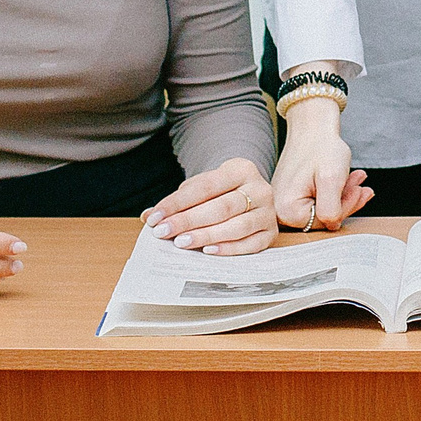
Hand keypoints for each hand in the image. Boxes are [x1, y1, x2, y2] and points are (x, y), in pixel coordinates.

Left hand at [144, 157, 278, 255]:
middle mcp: (259, 188)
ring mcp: (268, 212)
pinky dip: (229, 249)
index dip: (177, 203)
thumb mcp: (201, 189)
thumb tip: (149, 216)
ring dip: (206, 235)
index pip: (205, 187)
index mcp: (241, 169)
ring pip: (237, 226)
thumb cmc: (221, 193)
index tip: (155, 217)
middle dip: (188, 221)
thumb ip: (177, 202)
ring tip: (182, 243)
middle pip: (221, 207)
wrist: (251, 197)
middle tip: (164, 233)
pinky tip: (208, 252)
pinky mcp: (271, 233)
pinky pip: (251, 244)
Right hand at [270, 97, 373, 231]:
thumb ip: (332, 209)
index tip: (359, 192)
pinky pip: (317, 198)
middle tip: (364, 188)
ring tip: (359, 180)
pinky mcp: (291, 194)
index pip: (324, 221)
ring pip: (323, 206)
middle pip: (323, 216)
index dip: (345, 207)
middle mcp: (280, 209)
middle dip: (347, 201)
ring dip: (344, 194)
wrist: (311, 125)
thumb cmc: (320, 147)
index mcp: (287, 209)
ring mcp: (284, 201)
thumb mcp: (331, 179)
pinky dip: (335, 190)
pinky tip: (349, 179)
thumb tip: (332, 226)